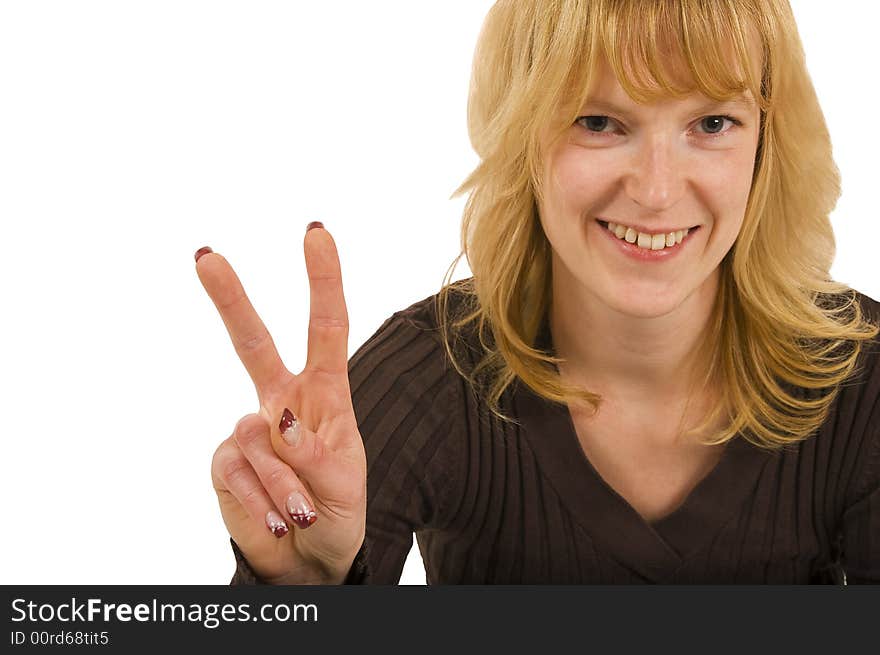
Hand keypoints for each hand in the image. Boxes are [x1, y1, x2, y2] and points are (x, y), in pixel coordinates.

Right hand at [196, 225, 365, 583]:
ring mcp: (249, 432)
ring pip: (259, 439)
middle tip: (204, 256)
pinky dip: (263, 500)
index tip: (316, 232)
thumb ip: (315, 452)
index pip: (325, 330)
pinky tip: (278, 519)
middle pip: (252, 344)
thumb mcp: (346, 482)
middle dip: (230, 300)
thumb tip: (276, 420)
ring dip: (285, 484)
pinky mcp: (225, 462)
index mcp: (323, 395)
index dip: (322, 281)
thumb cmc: (337, 510)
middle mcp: (281, 403)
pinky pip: (238, 471)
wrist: (308, 560)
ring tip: (302, 514)